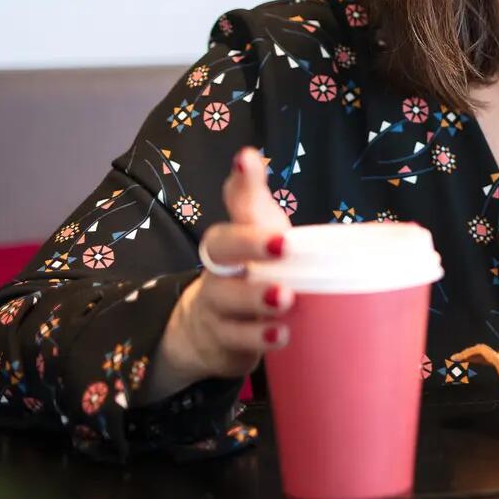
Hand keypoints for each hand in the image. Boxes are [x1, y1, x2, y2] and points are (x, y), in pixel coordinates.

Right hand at [137, 147, 293, 404]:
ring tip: (285, 298)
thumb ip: (266, 206)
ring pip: (228, 297)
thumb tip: (265, 162)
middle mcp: (219, 265)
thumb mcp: (264, 236)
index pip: (237, 200)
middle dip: (250, 243)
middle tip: (285, 244)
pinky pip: (236, 338)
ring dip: (256, 298)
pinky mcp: (223, 338)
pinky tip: (282, 335)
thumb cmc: (255, 270)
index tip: (248, 160)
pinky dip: (259, 337)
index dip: (242, 182)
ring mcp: (217, 302)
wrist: (213, 329)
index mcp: (235, 234)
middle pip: (222, 248)